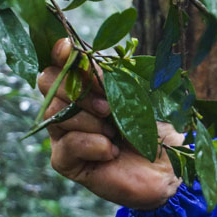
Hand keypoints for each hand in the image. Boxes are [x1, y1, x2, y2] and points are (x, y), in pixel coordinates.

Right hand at [38, 39, 184, 209]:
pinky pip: (66, 145)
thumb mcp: (133, 95)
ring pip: (54, 113)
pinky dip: (93, 144)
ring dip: (90, 121)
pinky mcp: (67, 162)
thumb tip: (76, 51)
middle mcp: (69, 107)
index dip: (61, 54)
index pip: (59, 63)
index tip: (70, 50)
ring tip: (115, 133)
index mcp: (85, 86)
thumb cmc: (154, 128)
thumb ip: (106, 75)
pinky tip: (111, 152)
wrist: (168, 167)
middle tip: (108, 108)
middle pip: (48, 82)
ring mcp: (65, 134)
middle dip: (78, 90)